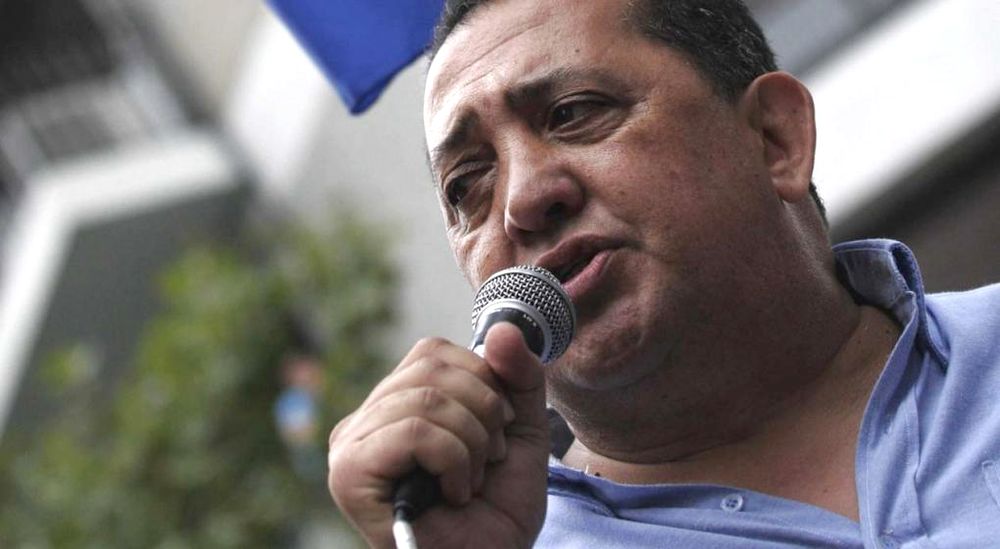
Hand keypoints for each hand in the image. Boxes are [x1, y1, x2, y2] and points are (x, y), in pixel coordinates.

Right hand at [328, 323, 550, 547]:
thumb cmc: (496, 507)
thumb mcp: (520, 430)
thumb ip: (518, 377)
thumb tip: (504, 329)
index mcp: (393, 406)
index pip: (431, 352)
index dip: (480, 379)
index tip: (499, 427)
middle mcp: (362, 421)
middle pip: (430, 370)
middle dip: (482, 410)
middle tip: (490, 457)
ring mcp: (350, 446)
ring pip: (425, 400)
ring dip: (472, 441)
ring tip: (473, 479)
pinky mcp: (350, 473)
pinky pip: (414, 432)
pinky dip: (453, 460)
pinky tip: (455, 493)